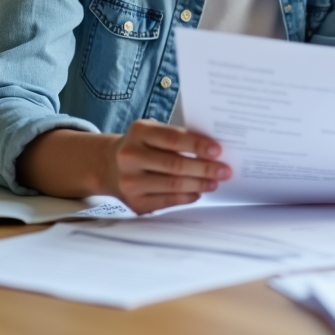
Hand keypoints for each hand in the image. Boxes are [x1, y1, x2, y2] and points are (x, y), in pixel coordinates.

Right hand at [104, 119, 231, 213]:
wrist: (110, 165)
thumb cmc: (143, 145)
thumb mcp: (153, 132)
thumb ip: (178, 137)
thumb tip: (213, 151)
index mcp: (139, 132)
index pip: (173, 139)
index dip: (197, 145)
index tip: (218, 150)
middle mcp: (130, 156)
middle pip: (175, 165)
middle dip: (204, 168)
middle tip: (224, 171)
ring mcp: (130, 182)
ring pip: (173, 185)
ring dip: (199, 184)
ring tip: (215, 182)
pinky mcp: (134, 202)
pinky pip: (167, 201)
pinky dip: (186, 197)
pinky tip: (198, 193)